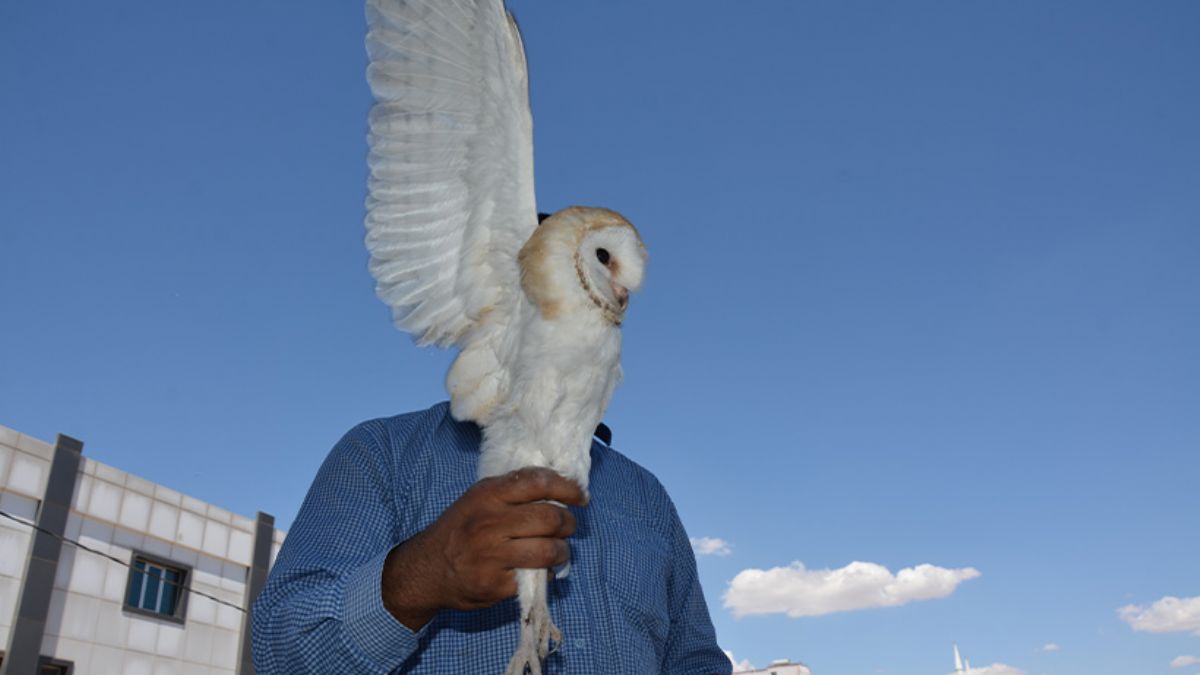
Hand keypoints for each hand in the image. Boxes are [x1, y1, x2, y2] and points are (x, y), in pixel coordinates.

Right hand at [381, 467, 585, 629]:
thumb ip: (511, 491)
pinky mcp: (494, 584)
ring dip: (562, 552)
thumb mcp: (477, 499)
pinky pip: (536, 579)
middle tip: (569, 527)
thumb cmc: (459, 529)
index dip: (567, 488)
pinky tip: (539, 570)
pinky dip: (545, 575)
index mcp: (487, 495)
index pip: (539, 483)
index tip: (580, 496)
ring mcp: (491, 555)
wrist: (425, 569)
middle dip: (569, 524)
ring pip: (549, 551)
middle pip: (550, 519)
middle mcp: (489, 522)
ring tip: (559, 551)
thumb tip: (559, 486)